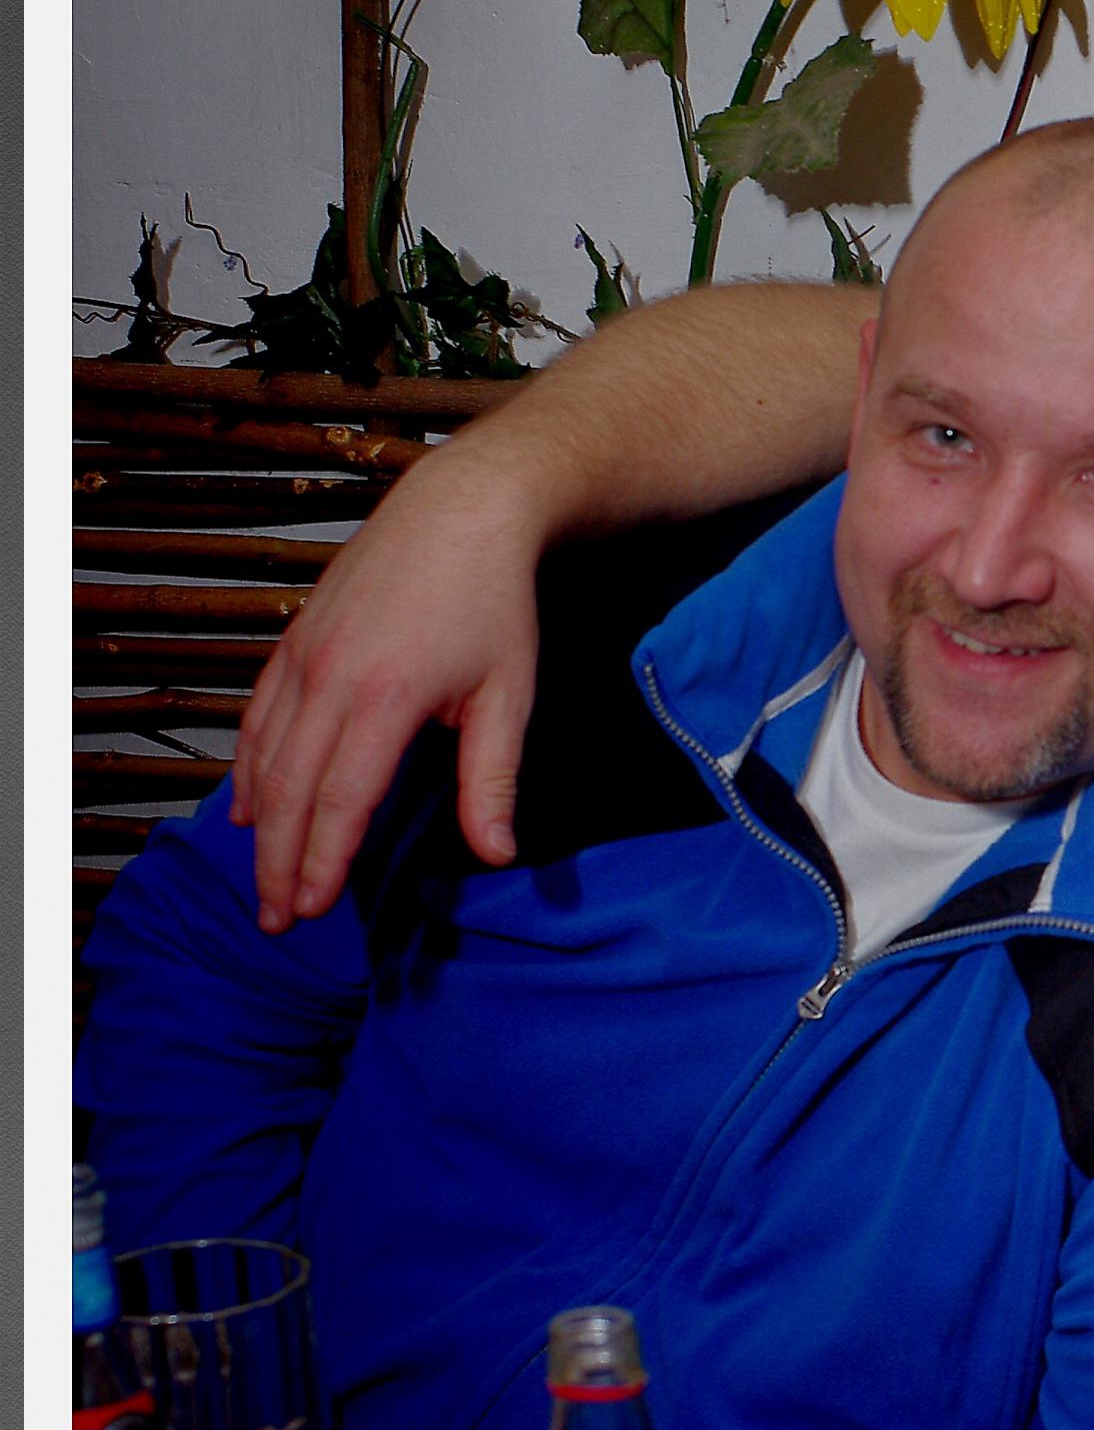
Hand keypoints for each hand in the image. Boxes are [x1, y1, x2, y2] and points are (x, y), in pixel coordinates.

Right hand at [231, 447, 548, 930]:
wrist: (462, 510)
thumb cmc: (494, 602)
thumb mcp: (508, 694)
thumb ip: (492, 779)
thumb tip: (495, 854)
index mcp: (384, 698)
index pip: (340, 800)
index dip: (323, 860)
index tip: (314, 908)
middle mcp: (329, 679)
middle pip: (289, 791)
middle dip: (279, 862)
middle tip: (278, 919)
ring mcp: (303, 657)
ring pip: (264, 758)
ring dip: (260, 825)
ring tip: (264, 878)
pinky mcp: (294, 641)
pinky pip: (258, 717)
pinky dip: (249, 768)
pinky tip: (249, 806)